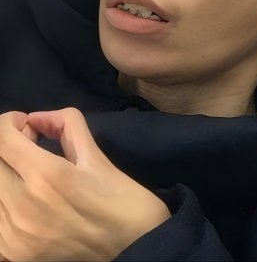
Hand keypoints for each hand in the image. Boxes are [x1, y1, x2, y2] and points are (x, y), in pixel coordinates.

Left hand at [0, 108, 171, 260]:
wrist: (134, 248)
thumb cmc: (122, 198)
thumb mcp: (97, 155)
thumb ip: (67, 125)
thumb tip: (38, 118)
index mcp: (46, 176)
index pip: (3, 140)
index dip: (8, 123)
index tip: (25, 122)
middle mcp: (23, 206)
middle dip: (7, 145)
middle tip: (29, 142)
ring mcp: (15, 235)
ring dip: (6, 171)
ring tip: (28, 169)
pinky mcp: (15, 254)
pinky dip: (5, 200)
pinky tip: (25, 196)